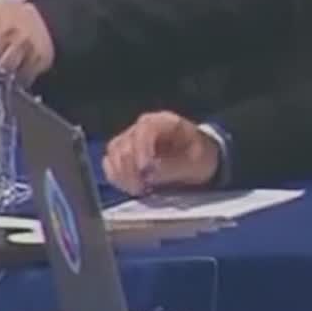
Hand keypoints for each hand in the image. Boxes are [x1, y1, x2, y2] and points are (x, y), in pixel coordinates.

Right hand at [102, 112, 220, 194]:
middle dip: (130, 168)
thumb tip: (149, 172)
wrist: (201, 161)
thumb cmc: (200, 157)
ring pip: (113, 153)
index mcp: (164, 122)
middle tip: (142, 187)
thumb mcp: (195, 162)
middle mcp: (144, 127)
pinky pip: (110, 164)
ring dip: (122, 174)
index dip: (141, 149)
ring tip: (138, 189)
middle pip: (124, 142)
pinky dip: (117, 176)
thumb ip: (172, 166)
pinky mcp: (125, 155)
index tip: (145, 171)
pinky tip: (131, 187)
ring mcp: (132, 139)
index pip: (144, 129)